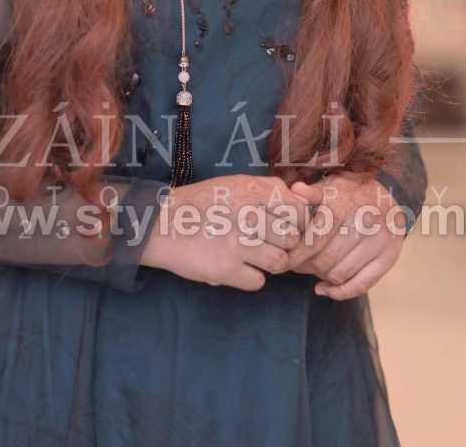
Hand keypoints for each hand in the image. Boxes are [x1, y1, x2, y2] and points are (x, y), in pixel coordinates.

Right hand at [141, 174, 323, 291]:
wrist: (160, 225)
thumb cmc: (202, 203)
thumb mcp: (235, 184)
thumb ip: (270, 189)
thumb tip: (305, 199)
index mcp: (252, 191)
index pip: (299, 210)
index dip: (295, 221)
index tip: (282, 224)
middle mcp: (249, 214)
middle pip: (292, 239)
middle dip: (280, 243)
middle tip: (260, 241)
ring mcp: (238, 243)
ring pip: (280, 263)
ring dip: (267, 262)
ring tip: (248, 254)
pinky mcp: (227, 270)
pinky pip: (259, 282)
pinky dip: (248, 277)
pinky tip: (234, 265)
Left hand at [283, 172, 406, 299]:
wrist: (389, 193)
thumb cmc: (349, 191)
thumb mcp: (329, 185)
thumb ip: (310, 192)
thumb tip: (295, 191)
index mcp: (343, 204)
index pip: (313, 240)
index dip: (295, 254)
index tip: (283, 259)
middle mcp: (363, 223)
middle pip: (324, 260)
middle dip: (305, 266)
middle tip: (295, 265)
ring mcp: (378, 242)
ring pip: (340, 274)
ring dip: (321, 276)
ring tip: (312, 269)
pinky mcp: (389, 257)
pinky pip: (361, 285)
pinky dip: (340, 292)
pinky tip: (325, 288)